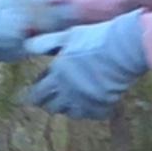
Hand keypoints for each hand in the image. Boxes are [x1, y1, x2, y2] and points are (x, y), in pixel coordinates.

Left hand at [21, 10, 149, 119]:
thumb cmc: (96, 38)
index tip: (32, 94)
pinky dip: (89, 110)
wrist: (125, 48)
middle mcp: (68, 93)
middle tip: (48, 100)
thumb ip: (46, 43)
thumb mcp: (67, 36)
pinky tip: (90, 102)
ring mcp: (85, 102)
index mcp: (57, 75)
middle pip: (51, 107)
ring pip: (70, 113)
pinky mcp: (102, 106)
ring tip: (69, 100)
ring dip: (67, 107)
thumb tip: (27, 47)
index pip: (37, 94)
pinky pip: (91, 115)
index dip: (33, 94)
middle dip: (47, 103)